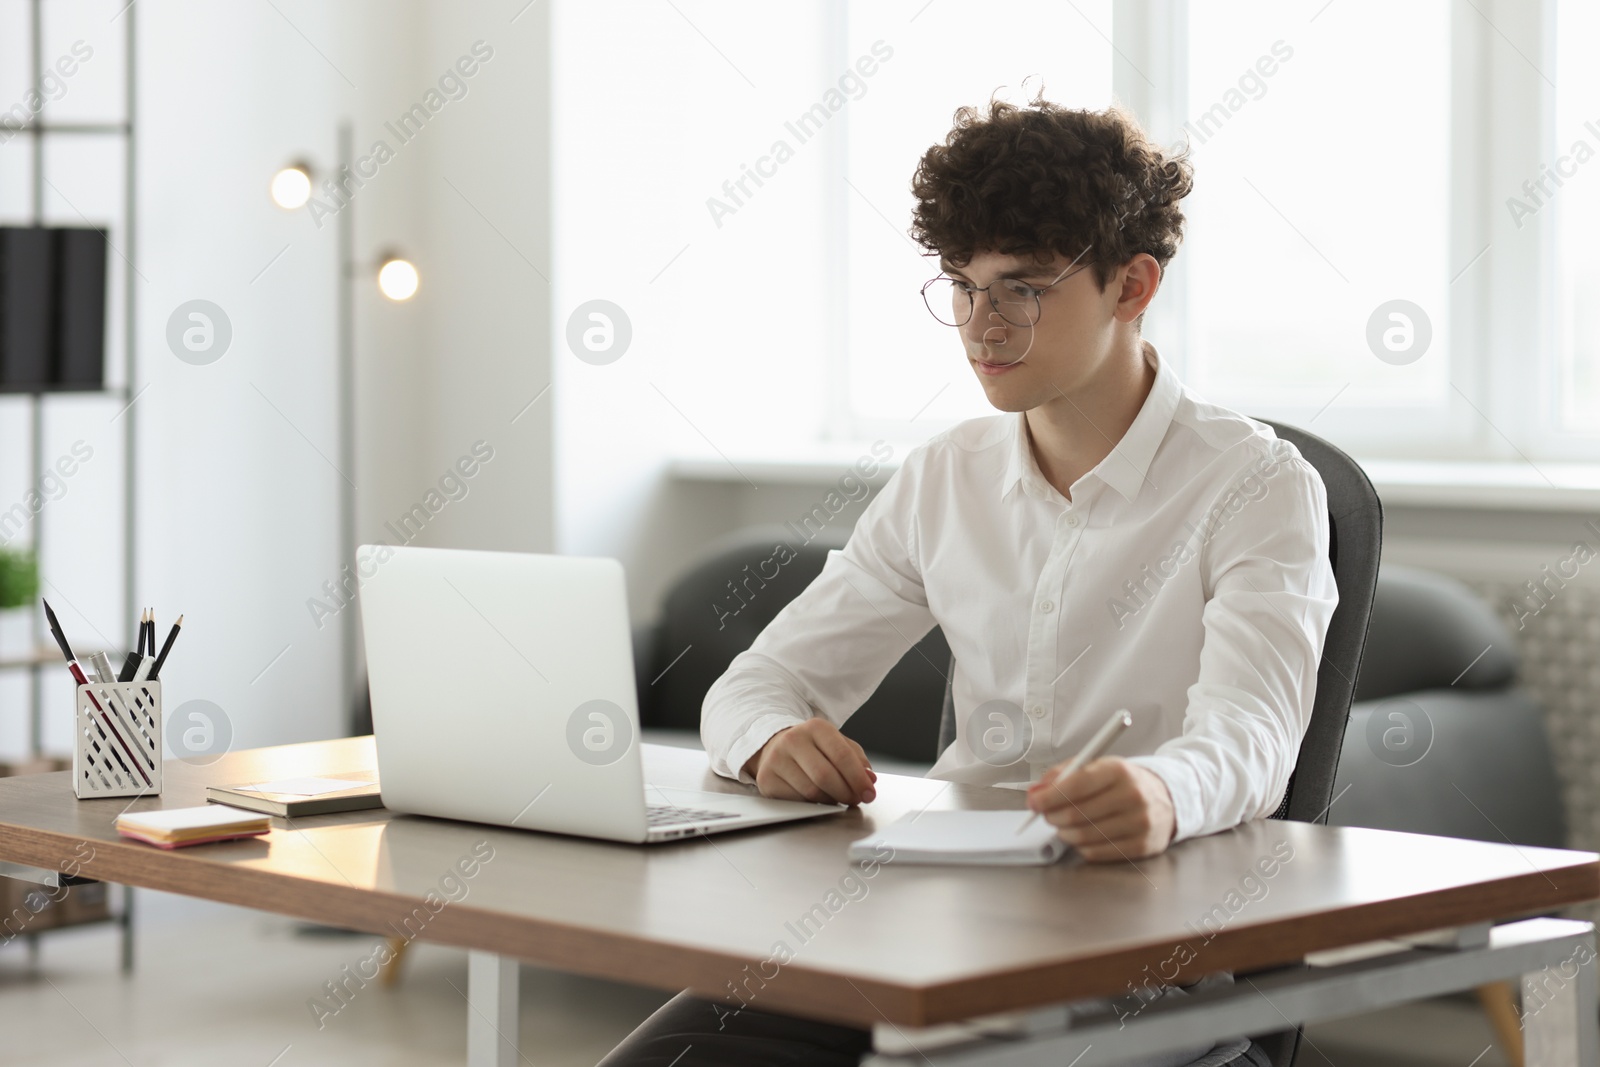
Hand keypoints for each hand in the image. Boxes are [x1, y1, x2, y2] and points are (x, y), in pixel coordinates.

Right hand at [743, 719, 876, 805]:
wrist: (775, 747)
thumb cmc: (812, 748)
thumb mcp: (837, 744)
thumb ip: (857, 760)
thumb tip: (869, 779)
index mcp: (816, 727)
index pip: (842, 755)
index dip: (858, 778)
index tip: (869, 793)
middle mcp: (793, 740)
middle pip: (825, 776)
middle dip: (846, 793)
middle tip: (855, 799)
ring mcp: (777, 760)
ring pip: (811, 791)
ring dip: (831, 800)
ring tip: (838, 798)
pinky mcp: (767, 780)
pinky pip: (797, 800)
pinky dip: (813, 805)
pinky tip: (818, 799)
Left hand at [1026, 757, 1174, 861]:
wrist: (1165, 798)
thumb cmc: (1122, 782)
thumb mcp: (1096, 766)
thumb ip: (1062, 774)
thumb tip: (1035, 793)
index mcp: (1118, 770)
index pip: (1076, 785)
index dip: (1049, 796)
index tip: (1033, 802)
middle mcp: (1132, 796)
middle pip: (1077, 814)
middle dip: (1052, 816)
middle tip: (1046, 814)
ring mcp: (1139, 823)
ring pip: (1084, 836)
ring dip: (1064, 832)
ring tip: (1063, 825)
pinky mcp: (1141, 846)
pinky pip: (1096, 853)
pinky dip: (1081, 846)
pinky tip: (1083, 836)